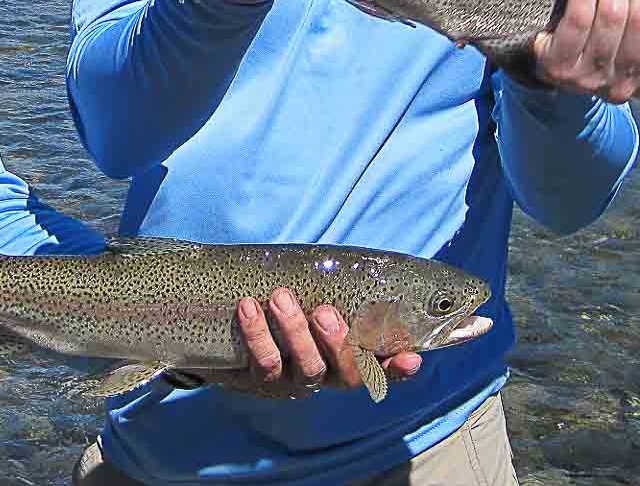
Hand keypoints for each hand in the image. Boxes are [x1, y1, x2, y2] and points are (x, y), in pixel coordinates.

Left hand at [191, 288, 421, 397]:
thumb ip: (335, 285)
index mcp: (346, 357)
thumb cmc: (284, 300)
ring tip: (280, 298)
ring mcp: (293, 382)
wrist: (228, 324)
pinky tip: (248, 307)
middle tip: (324, 312)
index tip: (411, 358)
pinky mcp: (259, 380)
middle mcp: (326, 376)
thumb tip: (360, 258)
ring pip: (306, 369)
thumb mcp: (311, 292)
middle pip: (346, 372)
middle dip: (338, 342)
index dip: (397, 369)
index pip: (381, 368)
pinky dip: (257, 334)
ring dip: (294, 332)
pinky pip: (263, 364)